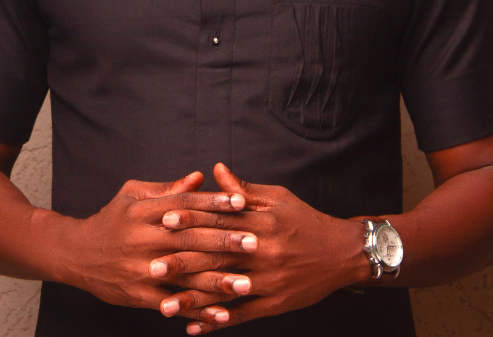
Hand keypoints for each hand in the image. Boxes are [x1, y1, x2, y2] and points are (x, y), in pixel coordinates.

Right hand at [59, 171, 257, 322]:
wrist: (76, 254)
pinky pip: (172, 302)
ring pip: (185, 274)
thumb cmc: (112, 219)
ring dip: (218, 279)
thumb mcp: (134, 195)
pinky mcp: (138, 294)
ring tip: (247, 282)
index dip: (213, 202)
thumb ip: (168, 190)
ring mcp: (140, 268)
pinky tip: (221, 314)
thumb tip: (201, 177)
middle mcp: (143, 238)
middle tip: (256, 242)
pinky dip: (197, 309)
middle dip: (224, 240)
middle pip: (189, 238)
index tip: (241, 202)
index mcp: (144, 210)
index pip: (184, 204)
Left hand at [152, 164, 370, 332]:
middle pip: (217, 255)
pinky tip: (195, 327)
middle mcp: (262, 251)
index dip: (191, 218)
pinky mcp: (274, 304)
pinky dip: (217, 321)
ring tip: (164, 305)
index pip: (220, 218)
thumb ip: (243, 189)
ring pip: (224, 290)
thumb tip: (216, 170)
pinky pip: (241, 315)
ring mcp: (268, 280)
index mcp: (261, 221)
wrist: (341, 254)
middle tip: (152, 266)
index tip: (164, 220)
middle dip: (183, 262)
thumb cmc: (305, 220)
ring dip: (193, 298)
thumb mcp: (278, 197)